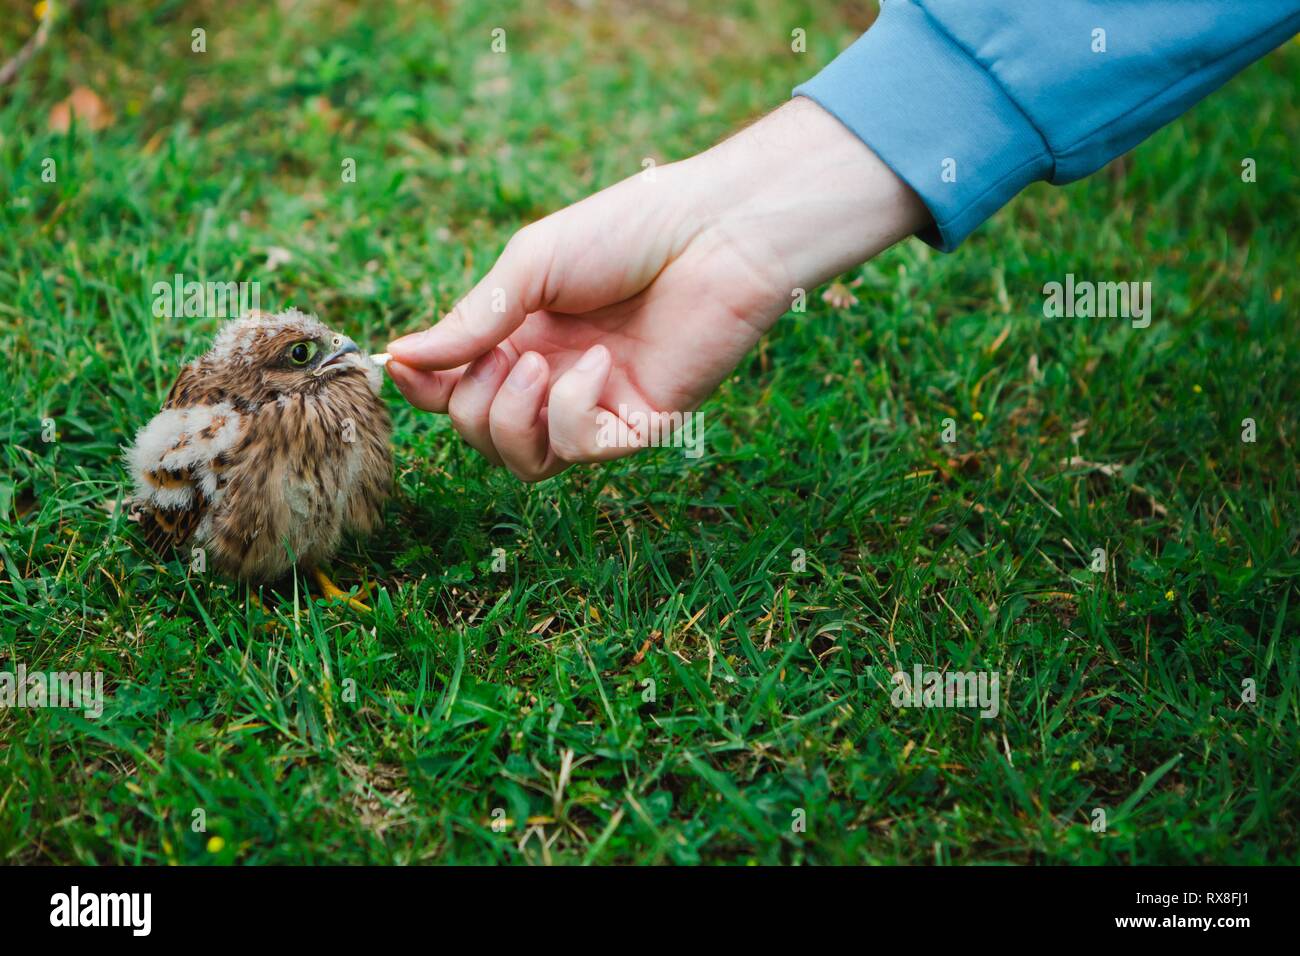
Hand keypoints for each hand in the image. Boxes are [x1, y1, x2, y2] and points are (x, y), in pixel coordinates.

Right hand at [385, 97, 928, 479]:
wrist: (715, 230)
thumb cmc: (627, 231)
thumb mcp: (531, 267)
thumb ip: (471, 321)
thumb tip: (399, 358)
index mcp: (524, 336)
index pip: (456, 389)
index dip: (425, 389)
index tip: (403, 368)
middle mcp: (556, 378)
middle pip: (481, 434)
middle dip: (470, 403)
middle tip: (505, 353)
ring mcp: (598, 405)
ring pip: (525, 461)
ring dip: (510, 418)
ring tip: (537, 362)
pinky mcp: (642, 424)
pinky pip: (580, 449)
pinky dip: (570, 410)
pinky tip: (595, 364)